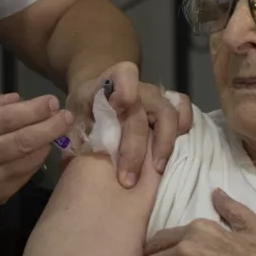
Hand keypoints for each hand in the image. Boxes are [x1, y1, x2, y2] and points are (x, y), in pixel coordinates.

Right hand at [0, 92, 73, 219]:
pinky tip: (42, 148)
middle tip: (65, 116)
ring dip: (48, 143)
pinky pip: (25, 175)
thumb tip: (17, 99)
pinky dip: (37, 160)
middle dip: (50, 126)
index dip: (34, 109)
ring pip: (28, 160)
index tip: (51, 101)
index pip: (6, 118)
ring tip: (58, 129)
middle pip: (23, 141)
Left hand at [68, 62, 191, 187]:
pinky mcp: (168, 103)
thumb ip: (73, 137)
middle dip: (134, 149)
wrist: (98, 95)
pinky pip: (183, 108)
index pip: (123, 75)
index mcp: (108, 84)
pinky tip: (176, 149)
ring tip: (156, 171)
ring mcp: (155, 94)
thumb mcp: (72, 120)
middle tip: (127, 179)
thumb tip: (72, 162)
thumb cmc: (85, 111)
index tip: (120, 107)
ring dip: (163, 144)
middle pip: (141, 112)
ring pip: (168, 113)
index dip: (126, 90)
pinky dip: (184, 126)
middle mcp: (136, 86)